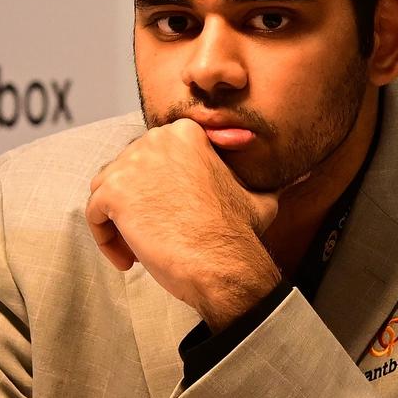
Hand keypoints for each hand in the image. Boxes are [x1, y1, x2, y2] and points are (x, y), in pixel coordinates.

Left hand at [86, 119, 281, 329]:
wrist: (223, 264)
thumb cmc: (239, 237)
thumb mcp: (259, 199)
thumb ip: (267, 181)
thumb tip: (303, 173)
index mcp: (186, 133)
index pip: (150, 158)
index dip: (155, 192)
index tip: (169, 219)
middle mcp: (156, 139)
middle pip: (124, 172)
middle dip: (134, 208)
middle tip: (153, 239)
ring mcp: (132, 164)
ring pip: (105, 191)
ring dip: (117, 224)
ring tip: (139, 251)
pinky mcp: (114, 192)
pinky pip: (94, 214)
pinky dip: (105, 239)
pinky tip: (129, 260)